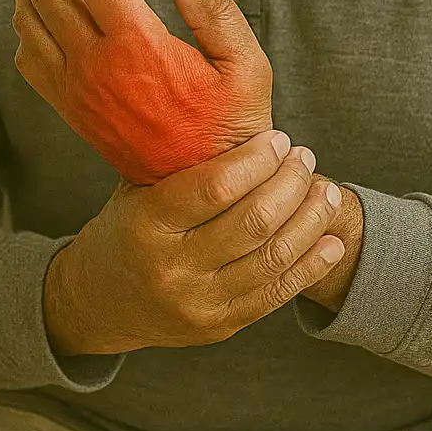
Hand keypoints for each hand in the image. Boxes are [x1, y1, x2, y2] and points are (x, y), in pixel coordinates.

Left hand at [13, 0, 274, 184]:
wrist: (200, 193)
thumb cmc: (232, 128)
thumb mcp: (249, 68)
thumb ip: (218, 14)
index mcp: (138, 47)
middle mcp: (96, 66)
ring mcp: (75, 89)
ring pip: (29, 15)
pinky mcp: (69, 109)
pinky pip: (26, 55)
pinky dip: (25, 18)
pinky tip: (41, 1)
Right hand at [43, 128, 344, 354]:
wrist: (100, 303)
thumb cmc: (127, 229)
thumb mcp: (138, 189)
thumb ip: (180, 160)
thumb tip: (232, 103)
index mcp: (148, 224)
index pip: (215, 186)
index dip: (257, 159)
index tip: (279, 139)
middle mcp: (172, 267)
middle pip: (253, 220)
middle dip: (290, 183)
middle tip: (305, 157)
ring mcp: (198, 303)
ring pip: (272, 257)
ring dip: (310, 220)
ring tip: (326, 191)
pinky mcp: (220, 326)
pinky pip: (276, 294)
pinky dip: (310, 265)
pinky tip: (331, 240)